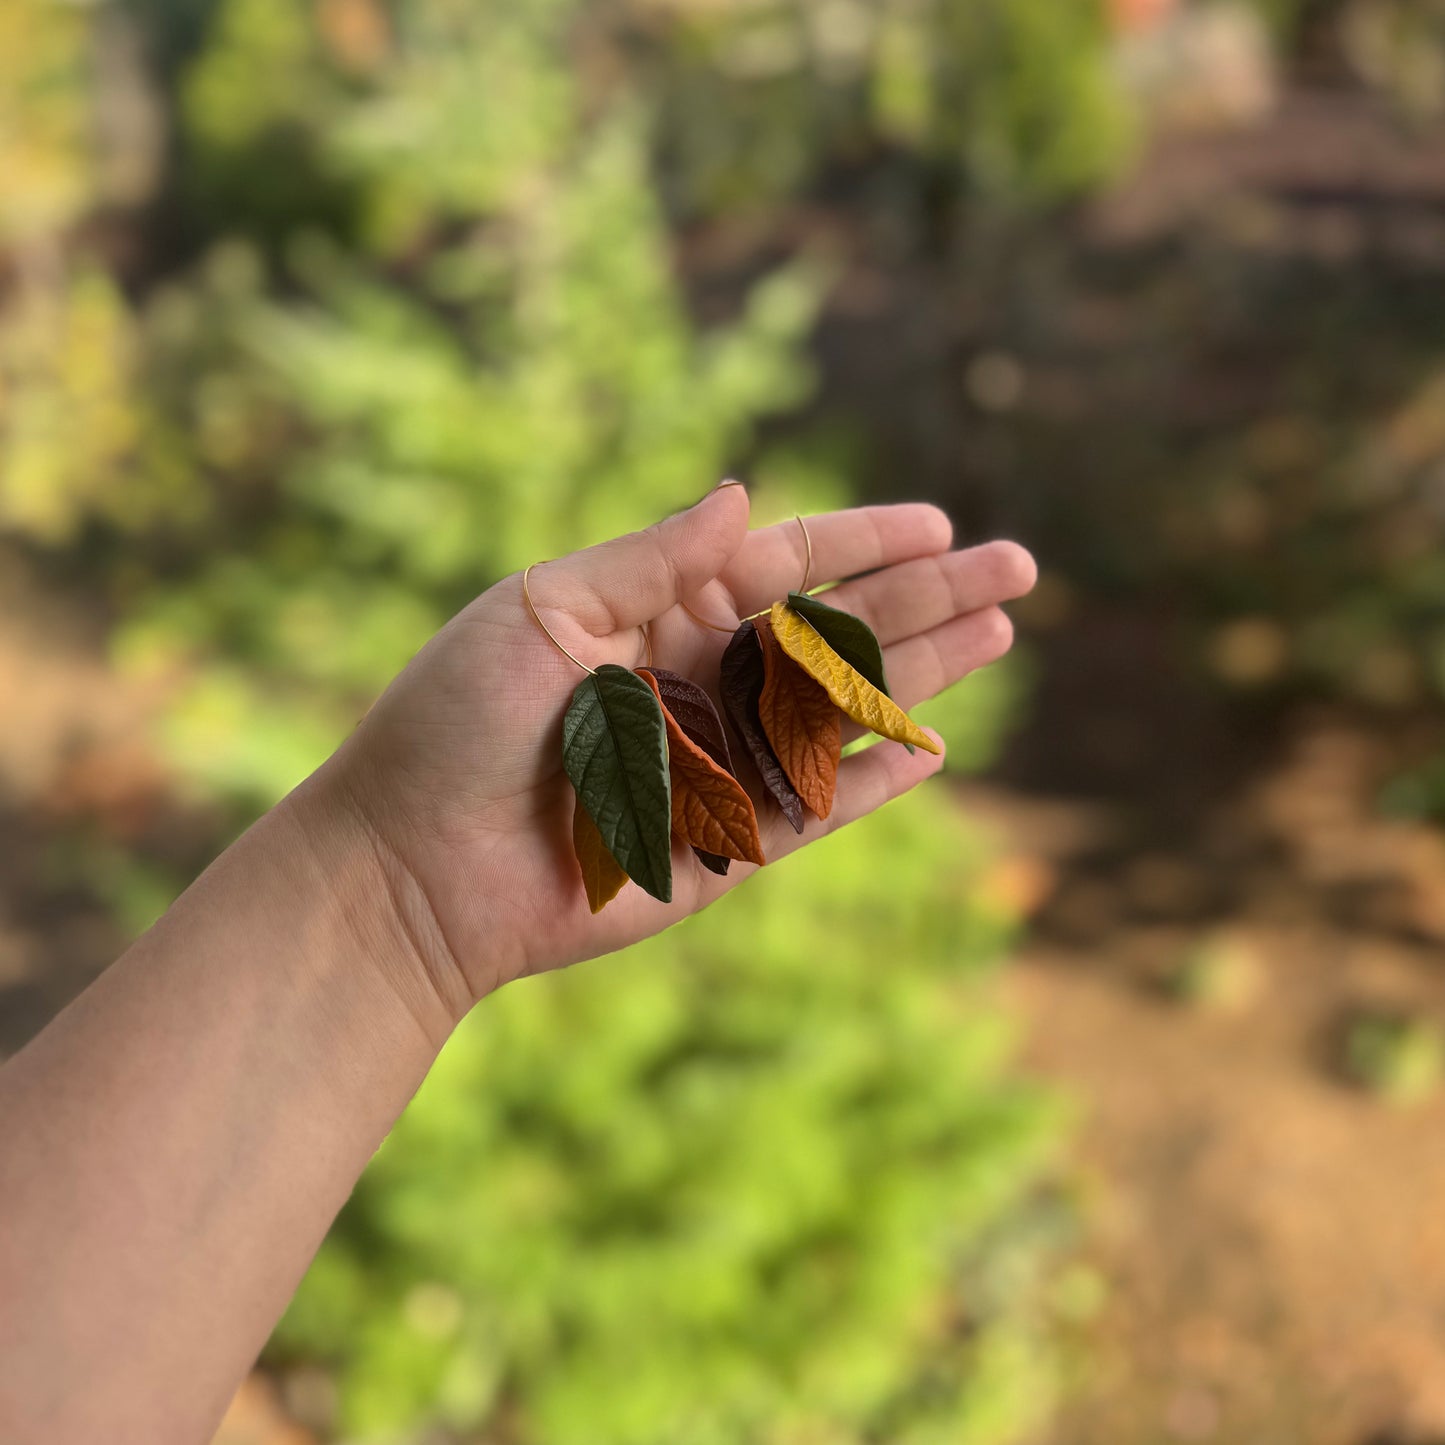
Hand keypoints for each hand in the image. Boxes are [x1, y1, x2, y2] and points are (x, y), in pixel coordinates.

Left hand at [319, 484, 1035, 1015]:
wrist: (412, 865)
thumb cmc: (455, 723)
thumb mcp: (543, 608)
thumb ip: (651, 560)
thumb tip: (745, 495)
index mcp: (655, 614)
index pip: (783, 565)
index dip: (863, 541)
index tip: (938, 523)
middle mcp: (698, 683)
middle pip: (835, 632)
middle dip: (926, 599)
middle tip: (1016, 567)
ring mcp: (718, 764)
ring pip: (843, 712)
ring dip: (921, 676)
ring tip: (1002, 634)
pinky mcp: (725, 846)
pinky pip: (818, 808)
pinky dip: (874, 781)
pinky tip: (933, 747)